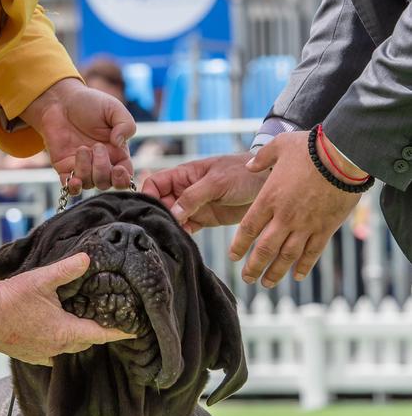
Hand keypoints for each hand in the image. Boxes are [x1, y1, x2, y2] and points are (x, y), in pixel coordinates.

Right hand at [0, 253, 132, 364]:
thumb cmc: (11, 297)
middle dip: (98, 332)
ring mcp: (42, 353)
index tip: (134, 332)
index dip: (118, 332)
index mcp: (65, 331)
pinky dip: (60, 344)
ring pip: (69, 348)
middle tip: (108, 320)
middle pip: (86, 341)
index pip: (100, 334)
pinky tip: (57, 333)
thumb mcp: (41, 279)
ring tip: (83, 323)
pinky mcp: (28, 355)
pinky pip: (52, 353)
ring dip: (78, 337)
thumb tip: (88, 258)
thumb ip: (67, 269)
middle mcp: (56, 347)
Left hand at [21, 78, 134, 192]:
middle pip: (107, 183)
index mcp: (116, 152)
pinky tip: (74, 179)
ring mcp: (82, 167)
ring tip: (81, 148)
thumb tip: (120, 143)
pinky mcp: (65, 168)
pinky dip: (74, 187)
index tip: (118, 169)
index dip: (123, 178)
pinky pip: (71, 187)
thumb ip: (125, 124)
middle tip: (97, 147)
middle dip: (102, 169)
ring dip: (86, 169)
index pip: (125, 174)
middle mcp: (101, 163)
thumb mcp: (113, 108)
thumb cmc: (89, 103)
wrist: (60, 101)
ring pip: (90, 184)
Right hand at [142, 152, 268, 231]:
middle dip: (157, 215)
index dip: (148, 196)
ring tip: (168, 237)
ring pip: (172, 218)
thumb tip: (172, 213)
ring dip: (170, 227)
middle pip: (160, 203)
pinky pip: (187, 228)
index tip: (149, 211)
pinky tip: (182, 241)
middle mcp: (185, 189)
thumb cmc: (242, 173)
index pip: (154, 183)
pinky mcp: (205, 219)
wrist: (268, 183)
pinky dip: (183, 235)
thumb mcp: (216, 182)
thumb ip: (192, 197)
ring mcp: (194, 205)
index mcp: (183, 174)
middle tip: (159, 229)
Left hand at [233, 132, 361, 286]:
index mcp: (269, 198)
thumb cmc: (308, 149)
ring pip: (287, 256)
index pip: (248, 228)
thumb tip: (249, 164)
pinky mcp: (325, 228)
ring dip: (275, 272)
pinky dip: (304, 266)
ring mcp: (306, 225)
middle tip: (247, 278)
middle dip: (253, 267)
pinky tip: (297, 276)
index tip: (233, 257)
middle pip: (264, 249)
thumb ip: (261, 158)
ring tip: (267, 283)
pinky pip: (312, 253)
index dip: (239, 245)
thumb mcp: (279, 146)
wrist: (341, 157)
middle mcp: (285, 216)